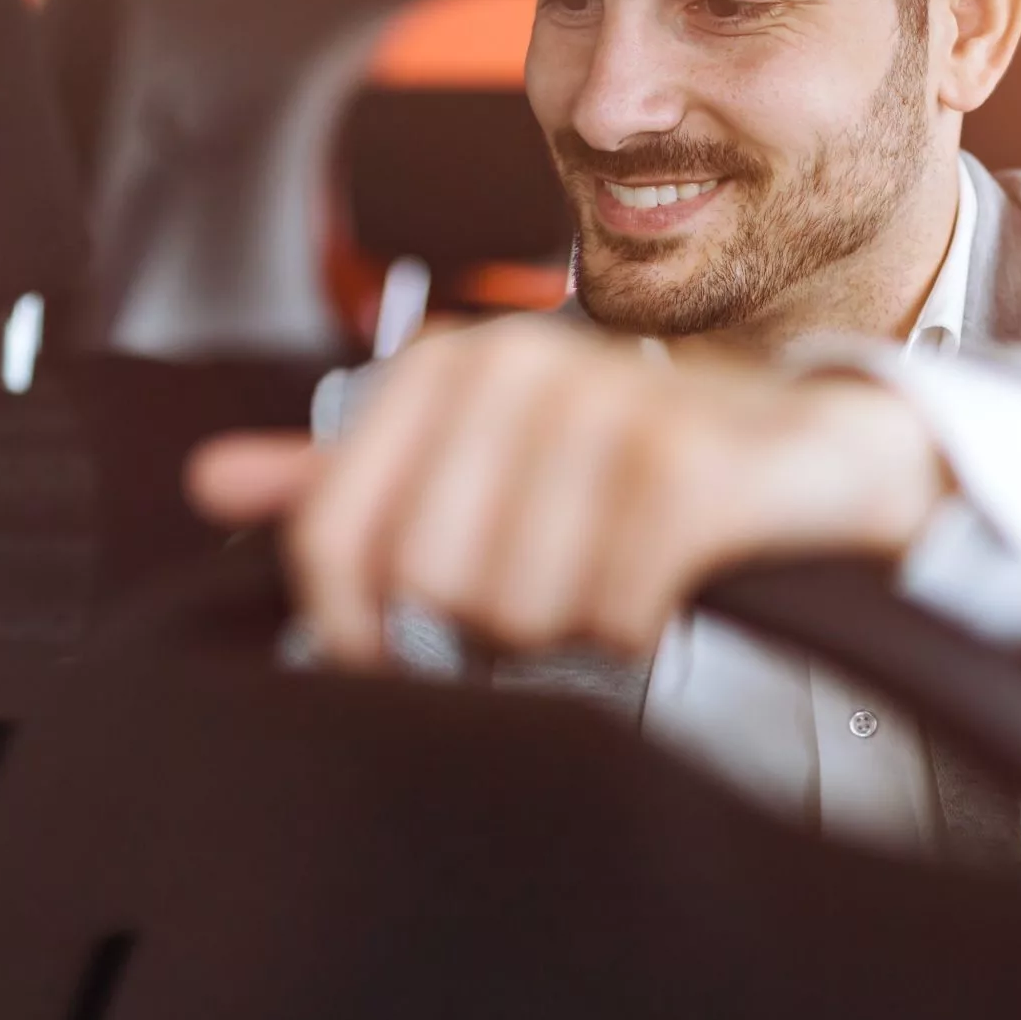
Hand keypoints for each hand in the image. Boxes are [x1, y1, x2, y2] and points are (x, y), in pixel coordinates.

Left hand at [187, 319, 949, 667]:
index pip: (331, 538)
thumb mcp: (482, 458)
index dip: (351, 629)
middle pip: (426, 586)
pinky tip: (664, 587)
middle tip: (551, 591)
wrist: (813, 456)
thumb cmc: (632, 467)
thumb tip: (207, 480)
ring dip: (571, 627)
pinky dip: (637, 628)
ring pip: (516, 608)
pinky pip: (609, 612)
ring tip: (610, 579)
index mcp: (448, 364)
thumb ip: (350, 474)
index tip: (393, 655)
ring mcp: (607, 405)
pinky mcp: (687, 466)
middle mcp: (519, 363)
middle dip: (489, 625)